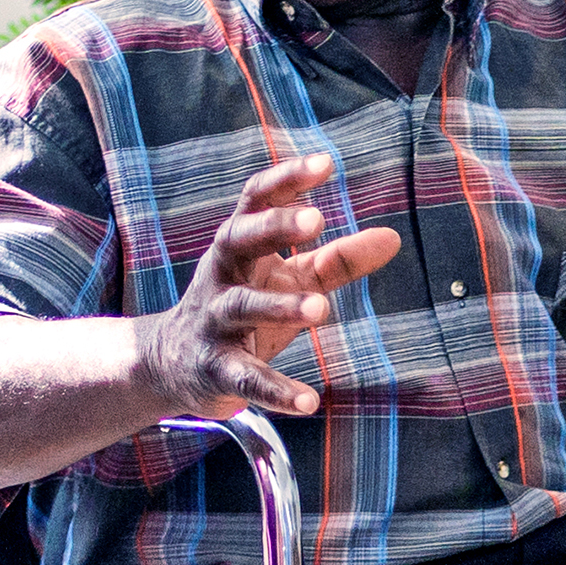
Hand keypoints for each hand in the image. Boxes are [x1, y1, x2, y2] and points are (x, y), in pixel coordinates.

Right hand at [136, 154, 400, 417]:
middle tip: (316, 219)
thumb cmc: (244, 308)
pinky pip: (245, 377)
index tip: (325, 163)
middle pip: (237, 239)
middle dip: (272, 228)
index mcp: (238, 246)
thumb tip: (392, 237)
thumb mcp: (288, 280)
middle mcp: (220, 276)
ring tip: (321, 309)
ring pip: (241, 306)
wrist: (174, 363)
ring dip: (280, 306)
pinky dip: (276, 389)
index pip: (256, 201)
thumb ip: (335, 260)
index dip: (286, 181)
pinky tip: (310, 400)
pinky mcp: (216, 368)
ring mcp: (213, 322)